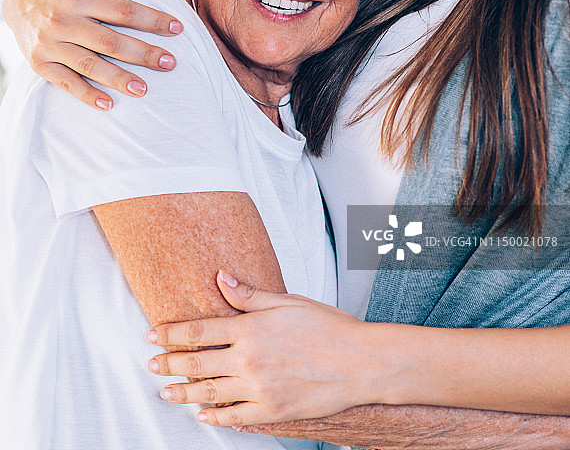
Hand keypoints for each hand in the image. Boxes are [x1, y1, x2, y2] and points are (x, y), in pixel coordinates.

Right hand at [1, 0, 182, 108]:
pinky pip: (65, 82)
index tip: (177, 28)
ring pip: (89, 65)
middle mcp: (62, 21)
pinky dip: (86, 95)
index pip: (123, 11)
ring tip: (144, 89)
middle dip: (143, 54)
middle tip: (170, 63)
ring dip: (118, 79)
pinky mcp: (39, 63)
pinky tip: (109, 104)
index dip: (152, 20)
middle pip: (110, 42)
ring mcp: (49, 44)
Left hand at [147, 271, 382, 425]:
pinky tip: (202, 415)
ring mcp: (259, 388)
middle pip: (196, 362)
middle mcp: (249, 359)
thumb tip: (220, 277)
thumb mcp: (287, 302)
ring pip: (209, 392)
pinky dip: (215, 417)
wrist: (359, 362)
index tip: (153, 334)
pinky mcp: (272, 410)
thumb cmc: (328, 327)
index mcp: (251, 328)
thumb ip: (249, 295)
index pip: (198, 330)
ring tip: (165, 392)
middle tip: (151, 364)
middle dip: (169, 363)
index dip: (171, 333)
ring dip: (183, 393)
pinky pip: (234, 416)